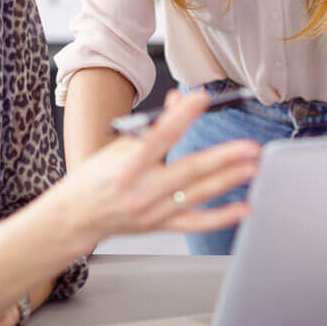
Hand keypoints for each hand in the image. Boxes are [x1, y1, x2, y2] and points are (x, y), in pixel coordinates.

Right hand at [50, 89, 260, 252]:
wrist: (75, 217)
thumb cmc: (95, 179)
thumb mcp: (118, 146)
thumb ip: (152, 126)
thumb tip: (179, 101)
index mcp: (127, 165)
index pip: (159, 137)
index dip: (181, 116)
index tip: (202, 99)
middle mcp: (141, 190)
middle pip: (188, 171)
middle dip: (223, 158)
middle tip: (249, 147)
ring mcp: (152, 212)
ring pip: (197, 195)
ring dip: (228, 181)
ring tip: (251, 169)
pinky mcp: (160, 226)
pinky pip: (195, 223)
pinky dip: (221, 217)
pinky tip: (243, 208)